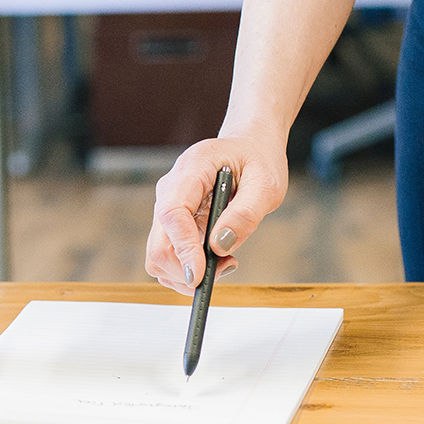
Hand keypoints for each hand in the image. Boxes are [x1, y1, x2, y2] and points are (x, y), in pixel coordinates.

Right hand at [145, 135, 288, 294]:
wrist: (248, 147)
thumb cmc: (258, 160)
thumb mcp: (266, 184)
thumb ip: (245, 214)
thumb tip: (220, 246)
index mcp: (191, 170)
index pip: (172, 214)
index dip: (183, 249)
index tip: (200, 275)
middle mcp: (170, 190)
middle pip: (158, 245)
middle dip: (187, 269)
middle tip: (228, 266)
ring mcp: (167, 207)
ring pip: (160, 257)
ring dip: (190, 272)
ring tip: (227, 259)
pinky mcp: (173, 223)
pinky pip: (170, 256)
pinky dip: (191, 267)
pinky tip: (218, 255)